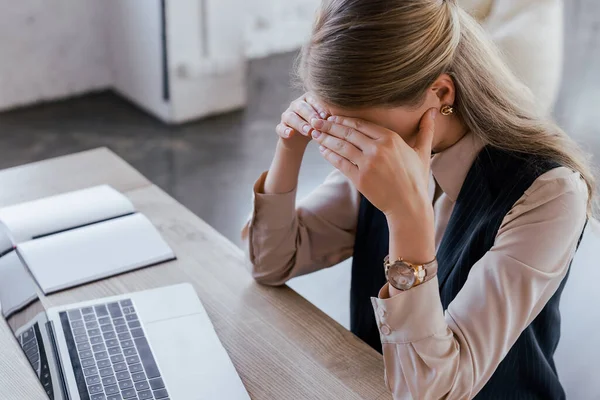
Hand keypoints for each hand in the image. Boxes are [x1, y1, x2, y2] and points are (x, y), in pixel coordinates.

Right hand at [276, 94, 328, 149]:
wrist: (301, 139)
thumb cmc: (319, 126)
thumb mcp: (327, 121)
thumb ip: (332, 116)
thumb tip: (345, 113)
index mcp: (309, 99)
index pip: (313, 99)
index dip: (319, 107)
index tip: (327, 116)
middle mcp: (297, 104)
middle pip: (301, 106)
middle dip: (310, 115)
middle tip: (317, 123)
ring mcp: (287, 115)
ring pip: (290, 116)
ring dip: (300, 123)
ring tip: (308, 131)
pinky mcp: (281, 127)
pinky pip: (280, 128)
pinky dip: (285, 131)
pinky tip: (290, 134)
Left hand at [310, 109, 437, 262]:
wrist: (409, 206)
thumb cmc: (416, 179)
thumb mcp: (422, 152)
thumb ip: (426, 130)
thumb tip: (434, 111)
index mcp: (391, 138)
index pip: (361, 124)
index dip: (344, 119)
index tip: (333, 116)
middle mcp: (378, 148)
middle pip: (348, 132)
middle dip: (329, 125)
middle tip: (316, 121)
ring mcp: (368, 163)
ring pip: (341, 146)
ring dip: (326, 139)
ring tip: (315, 134)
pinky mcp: (360, 178)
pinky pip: (340, 163)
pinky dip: (330, 156)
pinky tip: (323, 151)